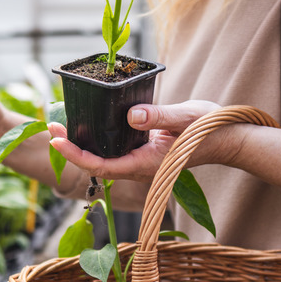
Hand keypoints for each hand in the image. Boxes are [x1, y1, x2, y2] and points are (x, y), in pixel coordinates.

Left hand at [47, 100, 228, 182]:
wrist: (228, 139)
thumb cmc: (210, 129)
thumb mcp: (186, 117)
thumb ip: (159, 116)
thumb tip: (132, 115)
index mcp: (146, 163)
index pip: (102, 166)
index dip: (76, 155)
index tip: (57, 140)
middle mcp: (139, 166)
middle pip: (97, 164)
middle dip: (71, 148)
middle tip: (52, 126)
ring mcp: (140, 160)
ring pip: (104, 157)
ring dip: (82, 144)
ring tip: (61, 124)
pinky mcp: (143, 151)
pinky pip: (115, 149)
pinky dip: (98, 138)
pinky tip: (89, 123)